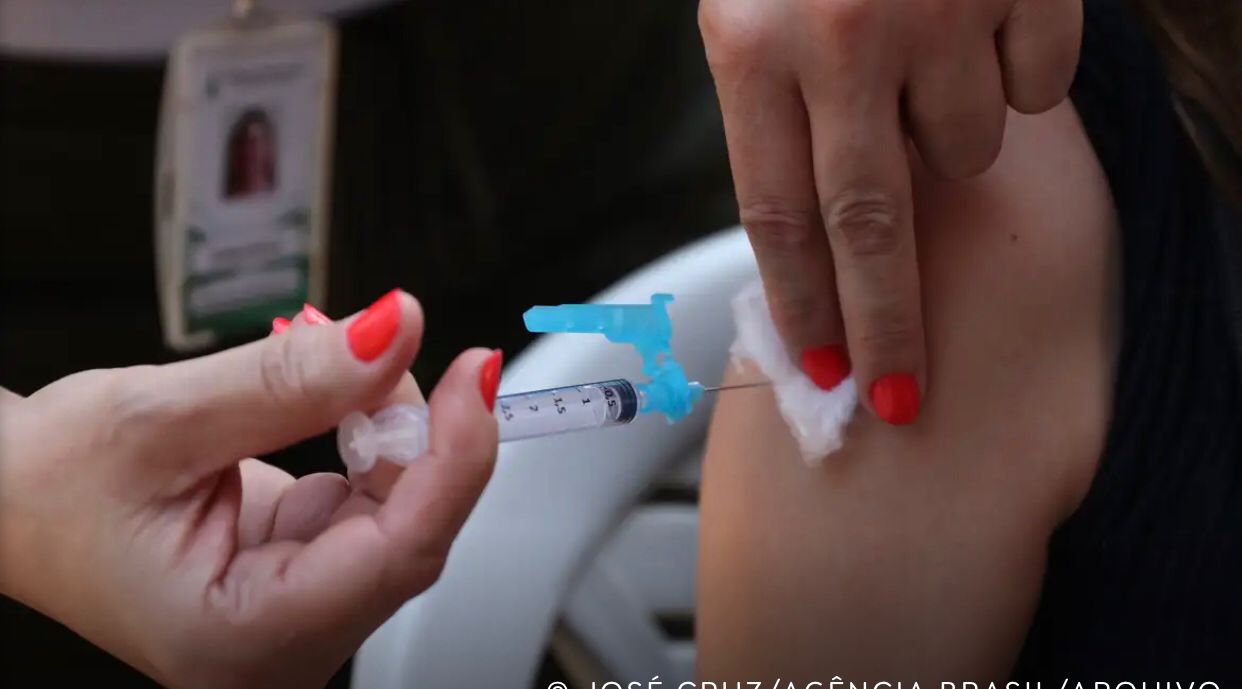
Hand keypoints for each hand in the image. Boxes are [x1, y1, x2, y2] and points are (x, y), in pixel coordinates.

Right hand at [0, 291, 502, 688]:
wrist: (10, 499)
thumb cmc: (47, 487)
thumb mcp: (160, 418)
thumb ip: (291, 381)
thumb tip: (394, 331)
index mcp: (243, 637)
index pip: (399, 553)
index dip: (454, 458)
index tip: (473, 375)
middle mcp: (281, 646)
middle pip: (409, 534)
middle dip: (412, 431)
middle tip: (380, 346)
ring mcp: (298, 614)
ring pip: (400, 516)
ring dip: (388, 430)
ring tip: (327, 368)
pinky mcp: (303, 575)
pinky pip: (373, 505)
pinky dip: (369, 442)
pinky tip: (331, 405)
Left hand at [699, 0, 1081, 422]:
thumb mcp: (752, 8)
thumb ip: (776, 112)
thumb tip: (814, 244)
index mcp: (752, 46)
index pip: (777, 216)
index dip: (805, 305)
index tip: (826, 371)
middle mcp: (841, 38)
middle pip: (870, 228)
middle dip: (888, 324)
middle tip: (903, 395)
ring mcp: (937, 10)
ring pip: (964, 150)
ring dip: (949, 139)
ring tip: (926, 68)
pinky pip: (1033, 88)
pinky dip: (1011, 76)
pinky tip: (978, 25)